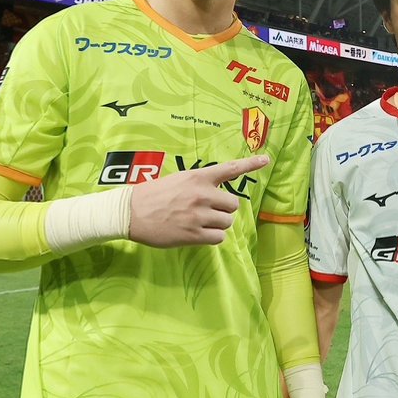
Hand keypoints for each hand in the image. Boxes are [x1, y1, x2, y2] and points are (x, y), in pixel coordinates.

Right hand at [128, 155, 269, 246]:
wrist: (131, 212)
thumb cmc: (153, 194)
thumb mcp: (178, 180)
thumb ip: (200, 184)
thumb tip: (218, 192)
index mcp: (198, 177)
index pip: (230, 169)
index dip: (251, 164)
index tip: (266, 160)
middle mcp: (202, 195)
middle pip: (233, 204)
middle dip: (224, 209)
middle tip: (208, 210)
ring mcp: (199, 215)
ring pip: (227, 222)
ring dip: (218, 224)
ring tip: (200, 222)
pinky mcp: (194, 234)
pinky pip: (219, 237)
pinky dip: (213, 237)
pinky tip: (199, 233)